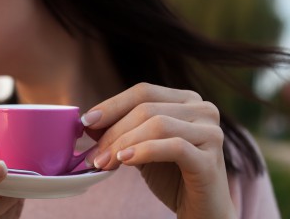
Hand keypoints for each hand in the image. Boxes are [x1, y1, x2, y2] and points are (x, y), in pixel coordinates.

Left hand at [83, 83, 235, 218]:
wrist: (202, 210)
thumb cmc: (172, 176)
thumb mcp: (141, 148)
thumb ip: (121, 131)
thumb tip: (89, 123)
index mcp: (186, 100)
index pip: (143, 92)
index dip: (112, 105)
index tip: (86, 122)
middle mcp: (203, 110)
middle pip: (146, 109)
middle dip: (113, 132)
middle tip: (93, 155)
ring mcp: (211, 132)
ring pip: (158, 125)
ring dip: (123, 143)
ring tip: (104, 163)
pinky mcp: (211, 158)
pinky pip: (174, 147)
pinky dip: (144, 151)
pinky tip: (125, 160)